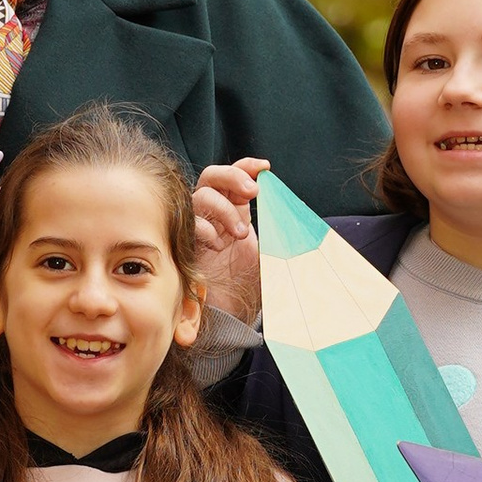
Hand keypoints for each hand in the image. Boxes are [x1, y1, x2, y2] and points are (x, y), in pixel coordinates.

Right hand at [191, 156, 268, 325]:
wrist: (233, 315)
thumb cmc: (252, 285)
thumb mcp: (273, 253)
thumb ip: (278, 232)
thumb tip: (294, 214)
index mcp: (236, 210)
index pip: (234, 176)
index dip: (246, 166)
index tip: (265, 168)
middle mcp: (215, 215)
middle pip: (211, 177)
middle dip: (232, 178)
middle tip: (251, 193)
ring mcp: (199, 228)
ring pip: (200, 196)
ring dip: (223, 209)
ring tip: (239, 234)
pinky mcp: (186, 244)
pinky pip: (189, 223)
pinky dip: (204, 227)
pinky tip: (216, 245)